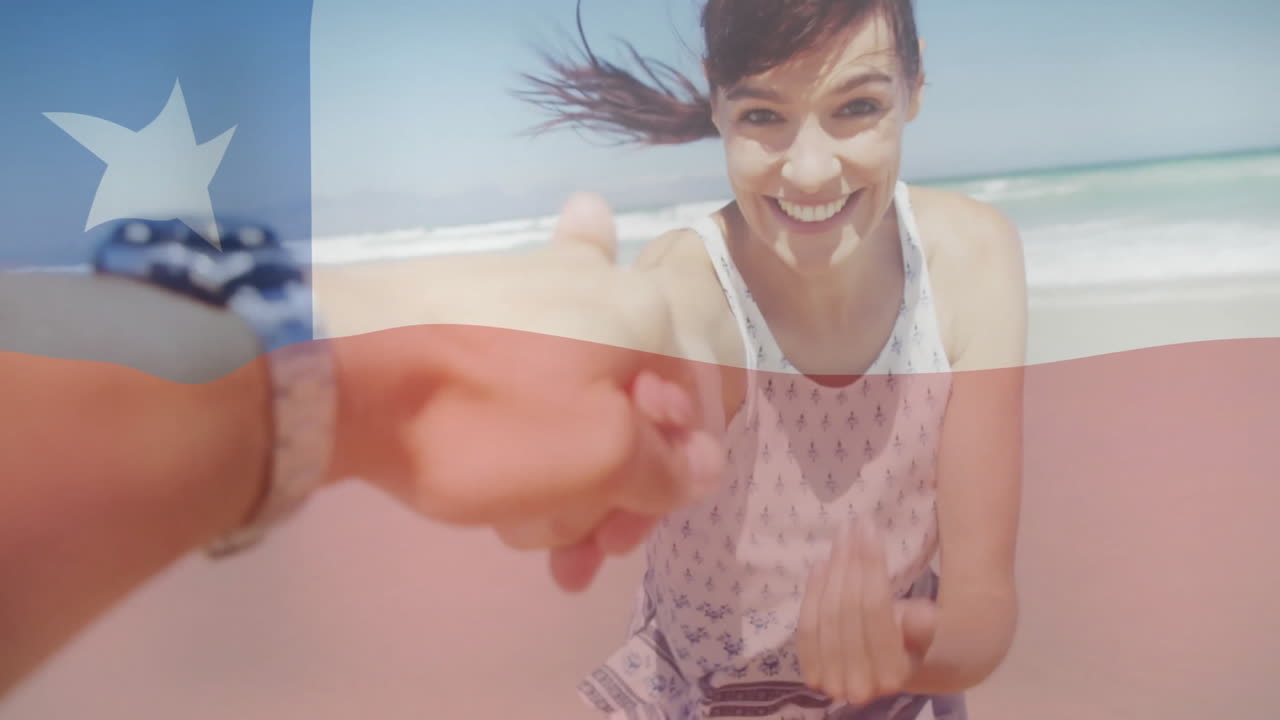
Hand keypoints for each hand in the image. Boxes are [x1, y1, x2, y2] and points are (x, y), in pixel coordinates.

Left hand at [314, 193, 722, 587]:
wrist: (341, 377)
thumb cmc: (489, 421)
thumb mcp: (601, 458)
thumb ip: (668, 469)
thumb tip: (702, 466)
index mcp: (640, 313)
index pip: (695, 406)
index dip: (674, 481)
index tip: (626, 533)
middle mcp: (595, 290)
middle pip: (633, 408)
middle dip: (611, 491)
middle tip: (580, 556)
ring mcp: (526, 297)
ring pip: (573, 407)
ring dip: (562, 481)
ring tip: (523, 535)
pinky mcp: (470, 321)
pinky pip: (521, 392)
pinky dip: (522, 444)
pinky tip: (499, 496)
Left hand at [796, 524, 937, 705]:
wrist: (896, 672)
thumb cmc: (916, 643)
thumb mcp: (930, 633)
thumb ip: (923, 626)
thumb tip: (918, 616)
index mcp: (895, 676)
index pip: (876, 611)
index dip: (871, 565)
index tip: (870, 528)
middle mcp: (859, 685)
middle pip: (845, 611)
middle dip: (849, 562)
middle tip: (853, 525)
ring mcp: (830, 682)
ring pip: (824, 616)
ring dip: (831, 572)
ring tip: (840, 538)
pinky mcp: (812, 675)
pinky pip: (806, 627)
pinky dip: (811, 594)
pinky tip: (821, 565)